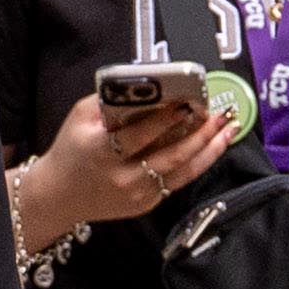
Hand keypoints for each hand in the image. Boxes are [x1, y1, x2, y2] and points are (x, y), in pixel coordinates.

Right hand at [19, 89, 225, 242]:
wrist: (59, 196)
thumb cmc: (71, 150)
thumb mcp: (80, 117)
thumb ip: (111, 100)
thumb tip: (148, 84)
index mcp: (102, 152)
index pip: (140, 135)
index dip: (166, 119)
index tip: (187, 103)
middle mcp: (123, 177)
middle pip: (172, 155)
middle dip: (201, 133)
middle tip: (220, 113)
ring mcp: (138, 194)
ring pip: (184, 172)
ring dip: (210, 150)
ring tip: (229, 129)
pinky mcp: (147, 204)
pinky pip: (179, 181)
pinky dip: (199, 162)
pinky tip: (213, 146)